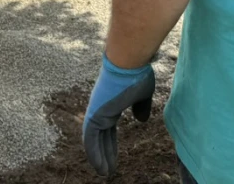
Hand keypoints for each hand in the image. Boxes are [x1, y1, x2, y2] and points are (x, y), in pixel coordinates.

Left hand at [83, 54, 154, 176]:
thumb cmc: (136, 73)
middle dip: (104, 153)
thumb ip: (141, 107)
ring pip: (94, 140)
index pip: (108, 129)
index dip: (110, 143)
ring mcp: (96, 110)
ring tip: (104, 173)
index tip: (113, 155)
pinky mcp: (94, 114)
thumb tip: (141, 120)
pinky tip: (99, 166)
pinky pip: (91, 139)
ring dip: (98, 157)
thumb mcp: (142, 94)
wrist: (128, 61)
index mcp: (110, 103)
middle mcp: (100, 108)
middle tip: (107, 169)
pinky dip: (94, 153)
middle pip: (101, 136)